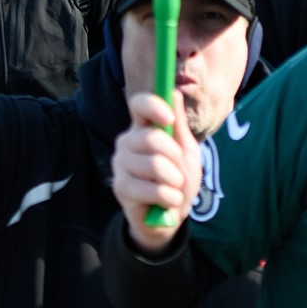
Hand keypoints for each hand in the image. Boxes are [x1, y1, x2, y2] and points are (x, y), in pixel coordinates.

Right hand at [112, 92, 202, 255]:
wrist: (170, 215)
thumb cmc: (177, 179)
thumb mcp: (186, 151)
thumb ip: (179, 125)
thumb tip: (175, 92)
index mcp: (143, 128)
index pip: (138, 105)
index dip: (153, 107)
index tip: (169, 119)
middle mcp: (126, 142)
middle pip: (152, 138)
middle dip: (175, 158)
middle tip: (177, 172)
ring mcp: (120, 164)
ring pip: (155, 165)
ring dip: (175, 181)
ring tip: (172, 188)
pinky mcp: (120, 187)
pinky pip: (153, 189)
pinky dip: (170, 197)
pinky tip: (167, 201)